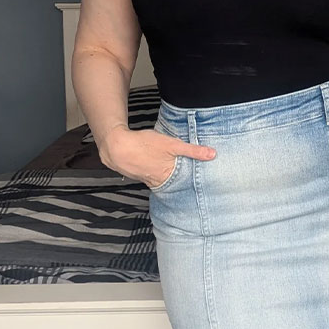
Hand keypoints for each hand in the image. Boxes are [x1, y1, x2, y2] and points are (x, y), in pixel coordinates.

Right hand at [99, 124, 216, 188]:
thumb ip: (192, 150)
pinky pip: (151, 176)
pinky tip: (156, 166)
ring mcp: (146, 179)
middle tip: (191, 179)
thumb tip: (212, 155)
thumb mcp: (172, 144)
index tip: (201, 183)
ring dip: (168, 177)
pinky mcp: (138, 174)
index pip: (185, 184)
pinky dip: (156, 172)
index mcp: (168, 177)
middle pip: (173, 183)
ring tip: (174, 172)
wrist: (116, 146)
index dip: (192, 182)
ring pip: (162, 180)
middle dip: (181, 181)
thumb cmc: (144, 145)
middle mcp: (157, 182)